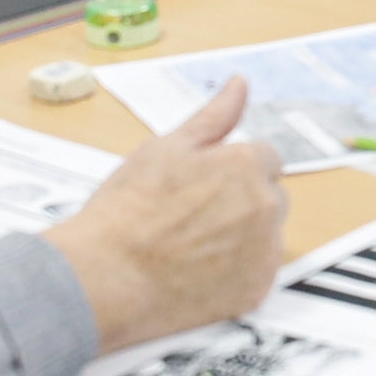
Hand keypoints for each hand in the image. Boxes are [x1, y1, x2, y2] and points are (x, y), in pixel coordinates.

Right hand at [46, 78, 290, 353]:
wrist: (106, 277)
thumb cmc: (127, 211)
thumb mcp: (165, 148)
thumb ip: (213, 117)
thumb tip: (239, 85)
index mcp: (246, 164)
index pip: (265, 158)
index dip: (231, 171)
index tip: (202, 188)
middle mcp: (266, 205)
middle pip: (269, 197)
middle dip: (241, 202)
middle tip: (192, 218)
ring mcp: (264, 251)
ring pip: (265, 236)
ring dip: (242, 238)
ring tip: (191, 248)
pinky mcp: (257, 290)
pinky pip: (257, 274)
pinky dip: (237, 274)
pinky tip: (198, 274)